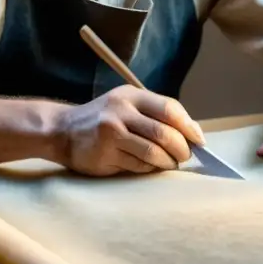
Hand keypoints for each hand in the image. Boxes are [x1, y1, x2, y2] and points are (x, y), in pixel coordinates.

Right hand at [54, 85, 205, 175]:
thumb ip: (154, 114)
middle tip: (186, 157)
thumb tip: (192, 132)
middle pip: (164, 133)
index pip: (169, 109)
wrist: (62, 131)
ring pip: (153, 152)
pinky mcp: (105, 154)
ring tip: (171, 164)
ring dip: (168, 162)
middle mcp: (121, 111)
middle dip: (182, 149)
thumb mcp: (125, 105)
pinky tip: (150, 166)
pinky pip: (138, 165)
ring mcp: (111, 132)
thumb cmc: (102, 119)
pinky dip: (150, 168)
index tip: (199, 140)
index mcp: (131, 95)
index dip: (189, 126)